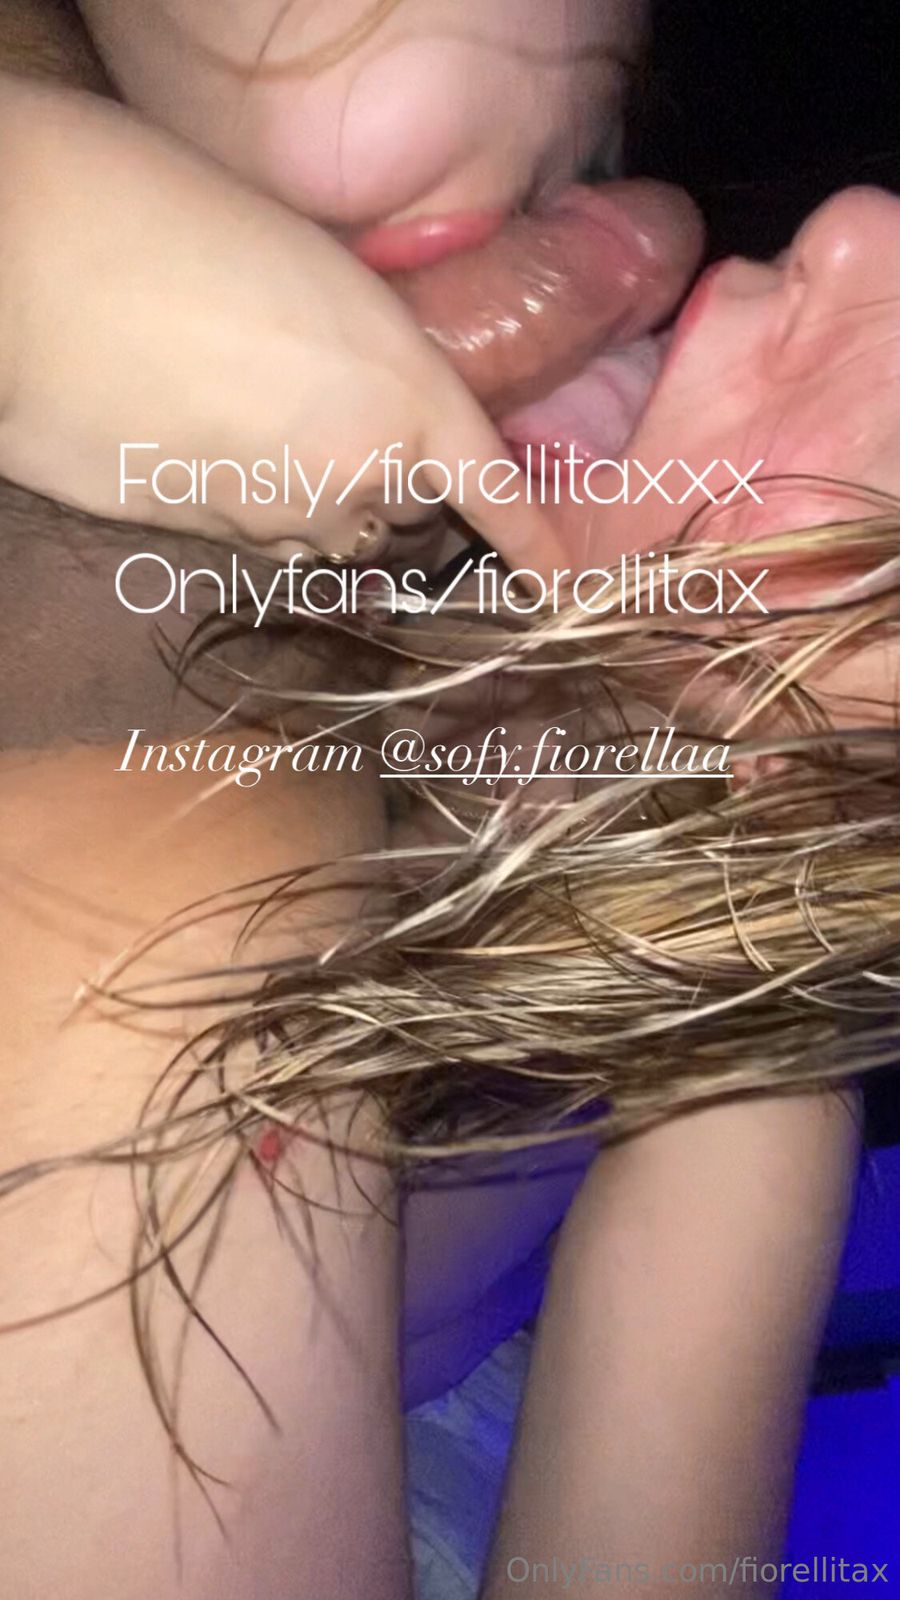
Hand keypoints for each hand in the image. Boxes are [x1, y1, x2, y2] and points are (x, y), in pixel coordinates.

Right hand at [0, 74, 560, 571]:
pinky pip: (259, 536)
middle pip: (405, 511)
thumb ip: (366, 348)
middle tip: (338, 410)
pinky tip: (209, 447)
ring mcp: (271, 520)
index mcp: (406, 398)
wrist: (26, 263)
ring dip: (322, 499)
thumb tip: (363, 393)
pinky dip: (254, 506)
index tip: (560, 581)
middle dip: (396, 483)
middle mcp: (354, 479)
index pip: (496, 495)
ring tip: (261, 418)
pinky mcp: (196, 537)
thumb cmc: (167, 217)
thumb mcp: (312, 267)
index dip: (534, 543)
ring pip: (330, 533)